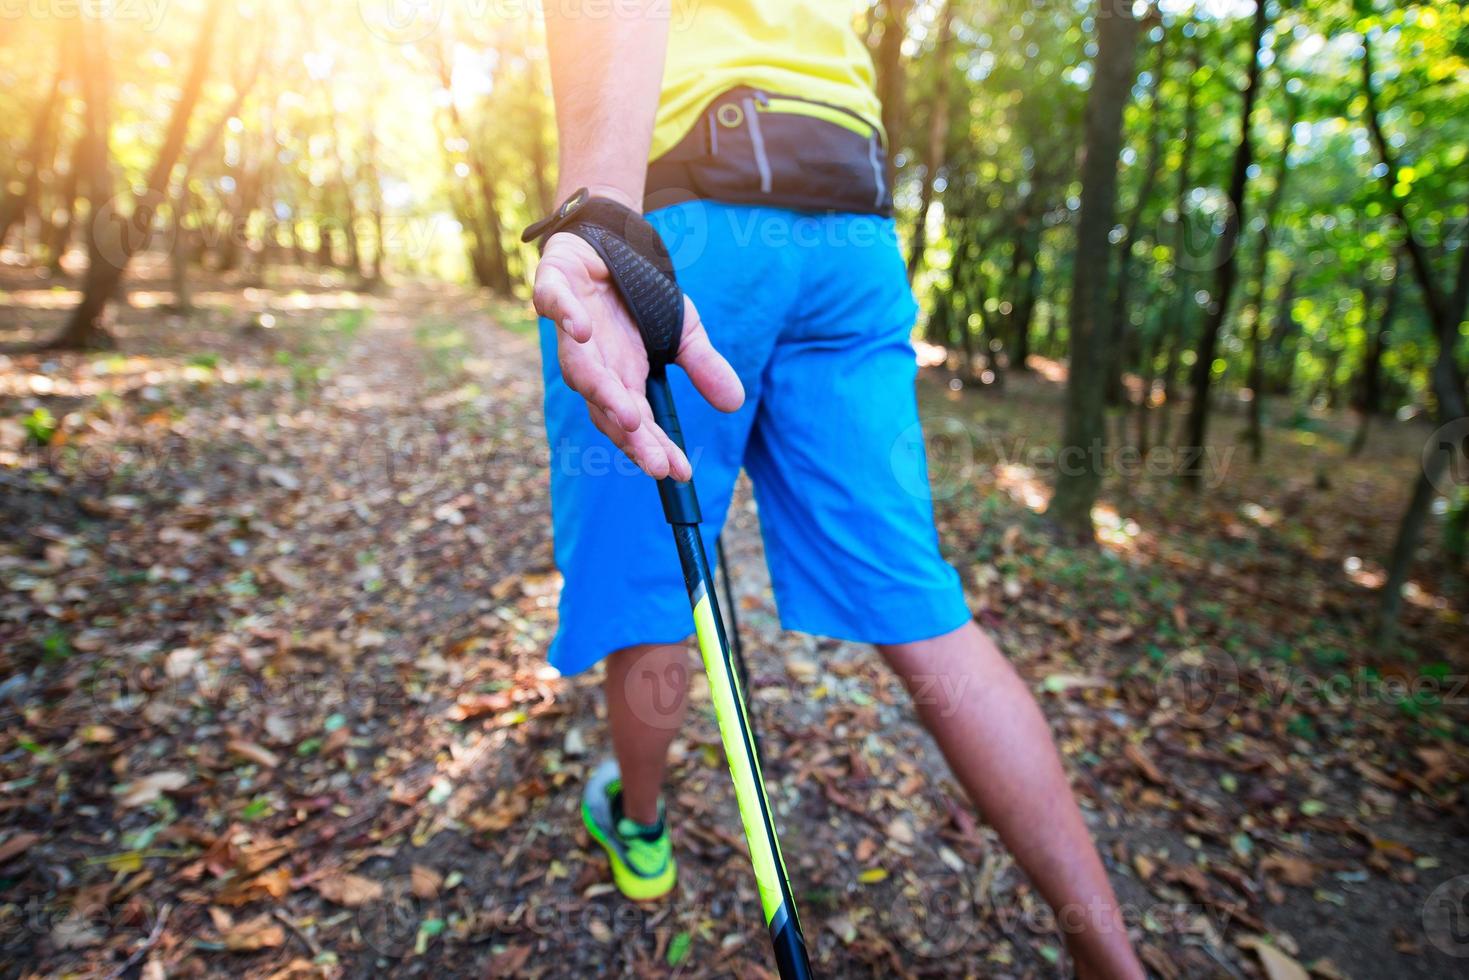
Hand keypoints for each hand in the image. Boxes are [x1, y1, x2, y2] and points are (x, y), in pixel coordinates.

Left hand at [532, 231, 743, 480]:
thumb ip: (702, 367)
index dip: (655, 448)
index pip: (637, 424)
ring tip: (630, 417)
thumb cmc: (641, 295)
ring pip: (580, 369)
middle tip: (655, 462)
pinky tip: (582, 330)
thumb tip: (735, 403)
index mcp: (622, 377)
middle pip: (607, 408)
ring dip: (602, 393)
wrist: (610, 241)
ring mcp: (570, 328)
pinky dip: (566, 318)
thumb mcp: (683, 332)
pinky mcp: (554, 288)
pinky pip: (554, 306)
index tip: (678, 473)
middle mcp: (594, 362)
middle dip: (631, 436)